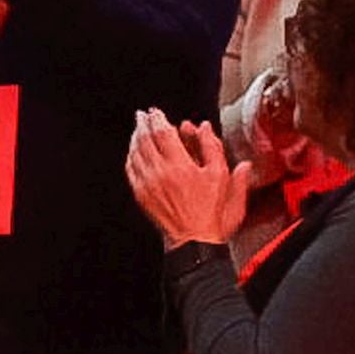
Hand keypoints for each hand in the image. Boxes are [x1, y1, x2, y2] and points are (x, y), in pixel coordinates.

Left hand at [125, 108, 251, 247]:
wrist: (196, 241)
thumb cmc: (213, 214)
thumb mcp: (223, 179)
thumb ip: (215, 150)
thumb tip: (207, 129)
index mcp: (181, 167)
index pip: (163, 134)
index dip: (159, 119)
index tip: (157, 112)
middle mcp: (160, 174)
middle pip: (145, 140)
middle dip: (143, 124)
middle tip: (143, 115)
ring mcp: (148, 185)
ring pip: (135, 153)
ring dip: (135, 138)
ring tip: (138, 128)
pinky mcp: (141, 195)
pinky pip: (131, 170)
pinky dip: (131, 156)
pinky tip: (133, 152)